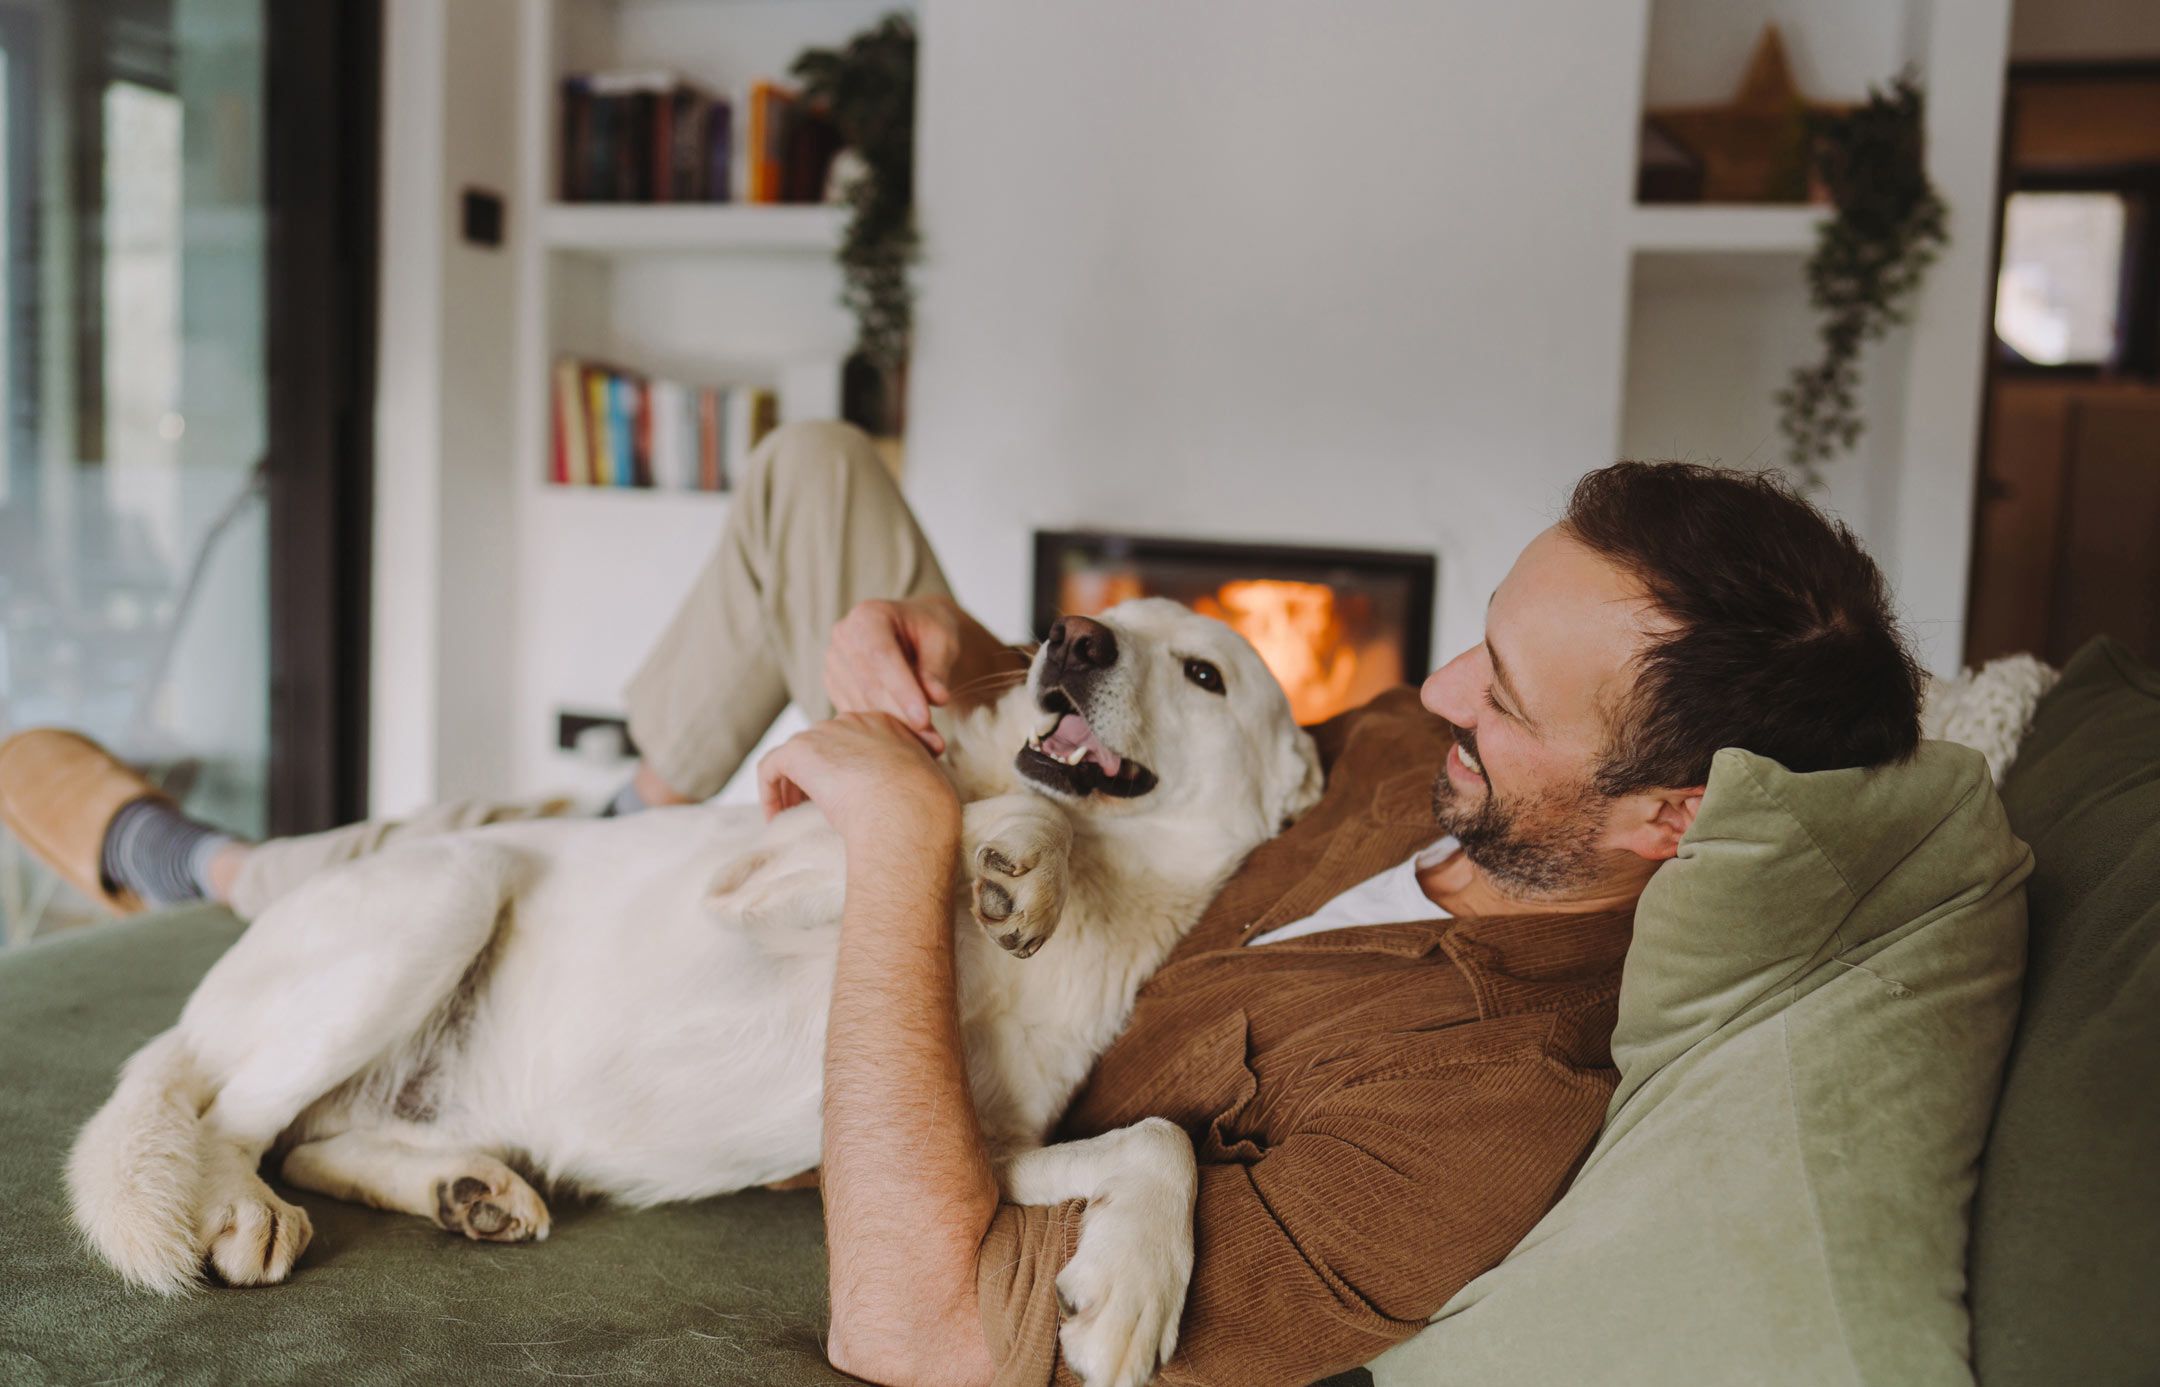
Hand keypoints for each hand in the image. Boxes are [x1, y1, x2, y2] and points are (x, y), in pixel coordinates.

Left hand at [757, 712, 960, 844]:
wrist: (908, 812)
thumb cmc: (923, 811)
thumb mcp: (924, 784)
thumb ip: (905, 779)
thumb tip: (896, 799)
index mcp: (887, 724)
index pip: (852, 741)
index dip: (841, 770)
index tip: (843, 798)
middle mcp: (853, 720)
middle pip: (821, 745)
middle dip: (813, 776)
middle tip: (810, 808)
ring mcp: (825, 731)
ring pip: (794, 757)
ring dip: (790, 786)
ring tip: (791, 816)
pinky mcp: (799, 750)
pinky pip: (770, 768)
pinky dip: (769, 793)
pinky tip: (776, 819)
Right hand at [824, 597, 963, 755]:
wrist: (913, 632)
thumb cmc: (930, 632)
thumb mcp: (943, 641)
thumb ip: (937, 668)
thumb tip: (936, 698)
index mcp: (867, 616)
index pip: (880, 656)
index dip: (902, 690)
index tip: (924, 720)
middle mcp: (843, 637)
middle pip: (868, 685)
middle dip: (902, 717)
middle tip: (934, 743)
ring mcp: (834, 663)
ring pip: (861, 705)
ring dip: (895, 730)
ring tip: (929, 746)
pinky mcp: (835, 686)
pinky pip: (856, 715)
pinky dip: (883, 732)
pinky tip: (910, 743)